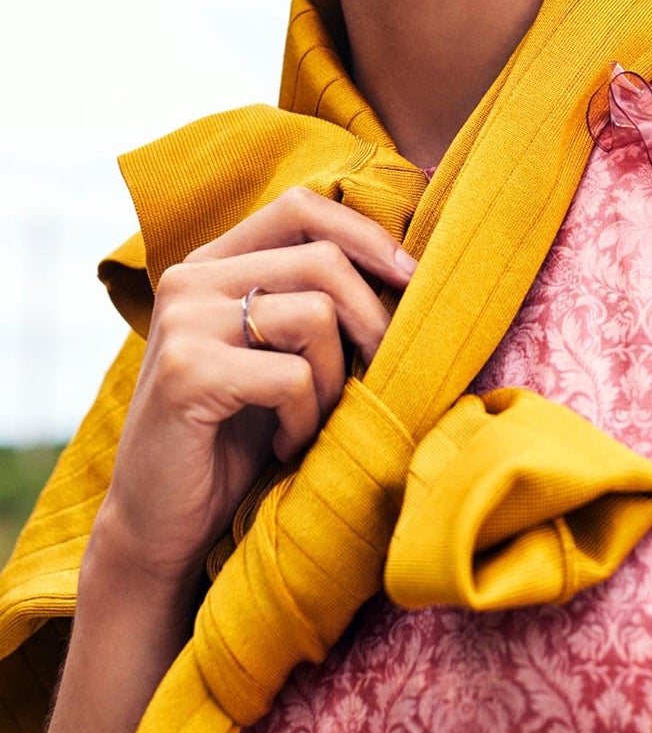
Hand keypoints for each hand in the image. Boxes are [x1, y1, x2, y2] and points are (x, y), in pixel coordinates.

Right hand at [88, 186, 415, 594]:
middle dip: (370, 320)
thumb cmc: (235, 436)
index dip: (367, 235)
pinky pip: (292, 377)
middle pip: (322, 259)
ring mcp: (184, 321)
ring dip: (333, 381)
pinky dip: (306, 420)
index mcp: (211, 263)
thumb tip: (408, 266)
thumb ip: (313, 300)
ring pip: (316, 314)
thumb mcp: (278, 354)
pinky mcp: (188, 373)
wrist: (160, 525)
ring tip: (311, 420)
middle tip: (378, 374)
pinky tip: (284, 446)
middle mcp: (190, 279)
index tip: (411, 277)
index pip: (301, 206)